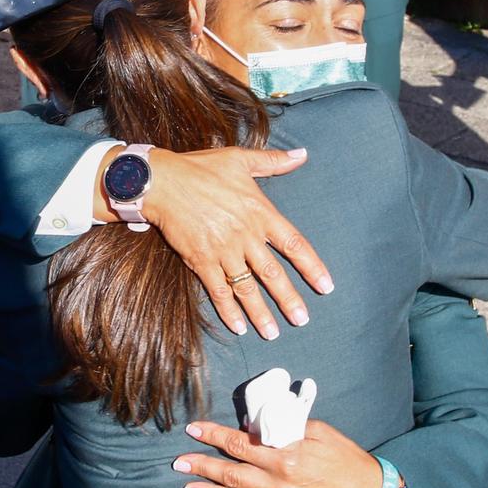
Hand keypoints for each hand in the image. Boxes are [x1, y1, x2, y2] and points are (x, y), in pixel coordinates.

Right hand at [95, 145, 332, 338]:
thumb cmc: (200, 167)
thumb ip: (273, 161)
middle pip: (273, 273)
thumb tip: (303, 154)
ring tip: (273, 333)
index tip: (325, 286)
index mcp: (259, 212)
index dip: (311, 267)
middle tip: (302, 320)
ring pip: (246, 288)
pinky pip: (218, 291)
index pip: (294, 244)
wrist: (161, 181)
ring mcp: (222, 250)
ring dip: (260, 313)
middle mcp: (244, 235)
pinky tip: (238, 327)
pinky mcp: (200, 260)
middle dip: (288, 299)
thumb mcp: (239, 159)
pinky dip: (228, 311)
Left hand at [173, 417, 382, 487]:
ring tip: (187, 487)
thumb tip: (253, 428)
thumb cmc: (344, 456)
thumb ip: (284, 428)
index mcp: (287, 457)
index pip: (239, 445)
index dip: (213, 436)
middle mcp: (280, 484)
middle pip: (230, 475)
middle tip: (179, 463)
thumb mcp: (318, 431)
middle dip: (201, 467)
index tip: (193, 430)